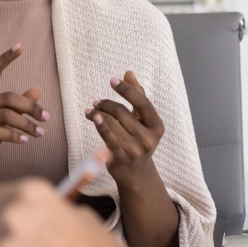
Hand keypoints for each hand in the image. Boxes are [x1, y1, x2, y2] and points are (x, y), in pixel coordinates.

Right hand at [0, 44, 48, 176]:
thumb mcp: (4, 119)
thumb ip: (19, 106)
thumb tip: (38, 89)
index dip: (5, 58)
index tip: (20, 46)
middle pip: (8, 97)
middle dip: (31, 107)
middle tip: (46, 118)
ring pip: (6, 115)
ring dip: (27, 125)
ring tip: (40, 133)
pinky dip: (14, 136)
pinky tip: (24, 141)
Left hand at [85, 71, 163, 189]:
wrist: (136, 174)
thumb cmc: (139, 140)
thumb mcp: (143, 120)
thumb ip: (137, 95)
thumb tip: (129, 73)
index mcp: (157, 126)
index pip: (142, 103)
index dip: (127, 90)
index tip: (113, 80)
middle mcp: (148, 139)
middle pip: (122, 112)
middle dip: (106, 104)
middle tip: (97, 102)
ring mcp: (134, 150)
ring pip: (111, 123)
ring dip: (98, 113)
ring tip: (91, 110)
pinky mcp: (120, 159)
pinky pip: (107, 138)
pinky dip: (99, 125)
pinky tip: (93, 117)